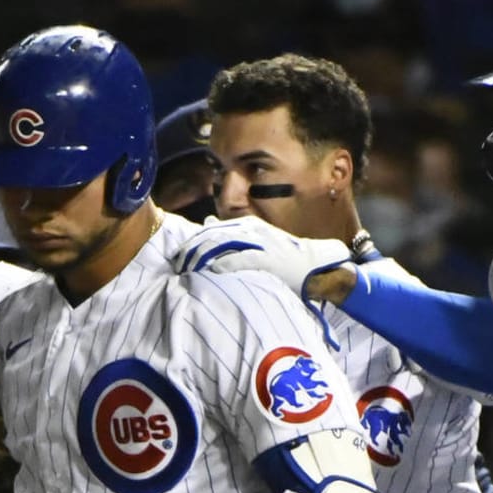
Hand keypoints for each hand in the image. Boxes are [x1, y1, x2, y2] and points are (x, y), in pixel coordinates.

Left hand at [173, 217, 353, 297]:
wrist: (315, 266)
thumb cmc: (284, 256)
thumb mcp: (258, 238)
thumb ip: (232, 231)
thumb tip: (207, 221)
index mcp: (247, 225)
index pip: (210, 229)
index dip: (191, 242)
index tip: (177, 255)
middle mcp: (252, 230)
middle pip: (211, 236)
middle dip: (191, 250)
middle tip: (176, 264)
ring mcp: (260, 243)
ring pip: (221, 245)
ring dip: (202, 257)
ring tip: (186, 270)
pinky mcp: (267, 258)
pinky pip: (240, 260)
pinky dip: (224, 265)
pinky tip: (211, 272)